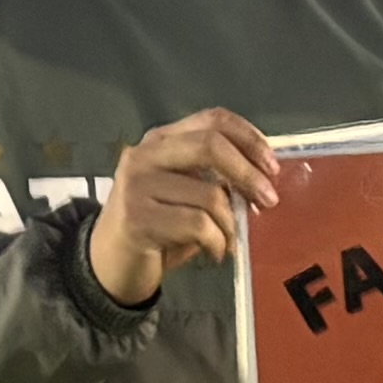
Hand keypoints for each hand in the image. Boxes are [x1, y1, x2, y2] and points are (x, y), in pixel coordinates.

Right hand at [85, 108, 280, 305]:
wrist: (111, 262)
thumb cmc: (158, 226)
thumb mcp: (186, 192)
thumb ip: (214, 177)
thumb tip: (262, 179)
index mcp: (161, 140)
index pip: (212, 120)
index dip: (249, 138)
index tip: (271, 166)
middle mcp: (145, 154)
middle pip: (210, 145)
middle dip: (248, 174)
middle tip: (268, 200)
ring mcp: (137, 184)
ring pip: (210, 195)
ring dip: (231, 224)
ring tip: (230, 240)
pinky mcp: (137, 217)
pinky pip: (199, 225)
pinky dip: (218, 243)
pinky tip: (215, 252)